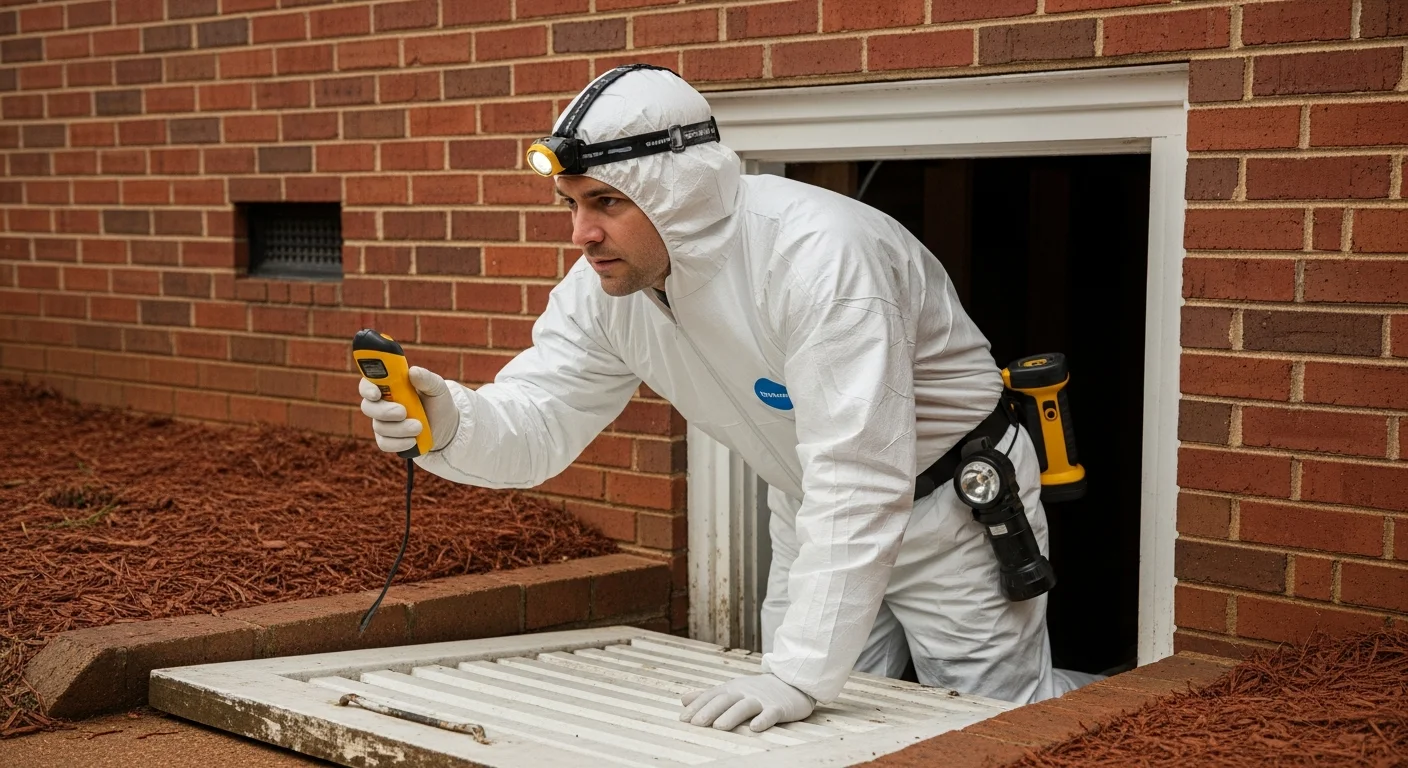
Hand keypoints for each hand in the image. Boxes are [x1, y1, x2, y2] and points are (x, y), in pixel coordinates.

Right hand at [359, 366, 460, 453]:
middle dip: (384, 411)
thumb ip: (426, 378)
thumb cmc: (437, 402)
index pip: (367, 384)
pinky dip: (399, 443)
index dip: (367, 388)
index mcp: (389, 386)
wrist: (446, 426)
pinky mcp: (387, 440)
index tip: (376, 393)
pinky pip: (384, 443)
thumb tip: (413, 371)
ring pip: (379, 427)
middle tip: (403, 412)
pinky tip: (413, 440)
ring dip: (399, 428)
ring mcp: (383, 423)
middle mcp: (381, 404)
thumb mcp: (437, 388)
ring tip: (419, 427)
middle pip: (368, 407)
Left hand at [680, 673, 814, 732]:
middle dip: (709, 711)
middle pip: (725, 700)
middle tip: (696, 723)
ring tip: (719, 727)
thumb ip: (708, 696)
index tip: (683, 719)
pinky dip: (763, 720)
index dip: (697, 707)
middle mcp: (744, 692)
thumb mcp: (731, 690)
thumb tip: (683, 699)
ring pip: (745, 706)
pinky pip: (771, 713)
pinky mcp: (779, 707)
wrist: (790, 682)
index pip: (711, 696)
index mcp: (731, 689)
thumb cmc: (756, 690)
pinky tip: (755, 728)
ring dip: (731, 716)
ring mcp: (762, 699)